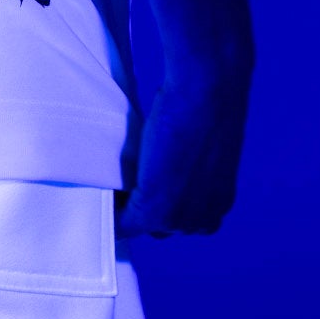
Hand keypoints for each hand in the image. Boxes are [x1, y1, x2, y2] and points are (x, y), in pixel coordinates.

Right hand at [117, 50, 252, 237]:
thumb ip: (185, 166)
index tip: (141, 185)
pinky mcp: (155, 211)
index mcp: (219, 201)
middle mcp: (204, 219)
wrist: (206, 91)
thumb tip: (162, 160)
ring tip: (114, 181)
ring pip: (141, 226)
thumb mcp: (200, 143)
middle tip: (126, 180)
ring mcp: (180, 219)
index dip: (159, 201)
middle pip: (162, 227)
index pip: (182, 217)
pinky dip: (108, 214)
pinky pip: (122, 224)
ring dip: (126, 209)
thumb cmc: (204, 103)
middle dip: (144, 207)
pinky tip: (100, 194)